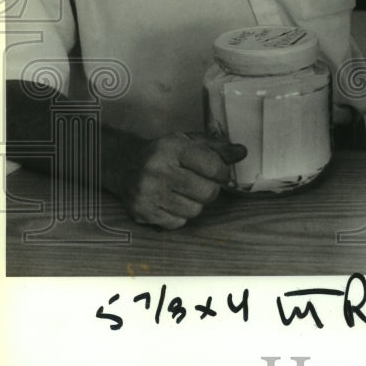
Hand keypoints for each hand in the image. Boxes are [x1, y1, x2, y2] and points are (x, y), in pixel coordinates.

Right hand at [114, 132, 246, 228]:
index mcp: (172, 148)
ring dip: (195, 203)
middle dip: (210, 189)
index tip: (217, 171)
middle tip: (200, 182)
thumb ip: (217, 148)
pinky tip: (171, 201)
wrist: (124, 165)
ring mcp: (148, 194)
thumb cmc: (164, 153)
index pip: (214, 167)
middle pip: (207, 192)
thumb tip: (242, 152)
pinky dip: (180, 214)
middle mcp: (157, 171)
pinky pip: (178, 223)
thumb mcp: (189, 142)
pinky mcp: (142, 213)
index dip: (222, 172)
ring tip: (183, 191)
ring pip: (194, 210)